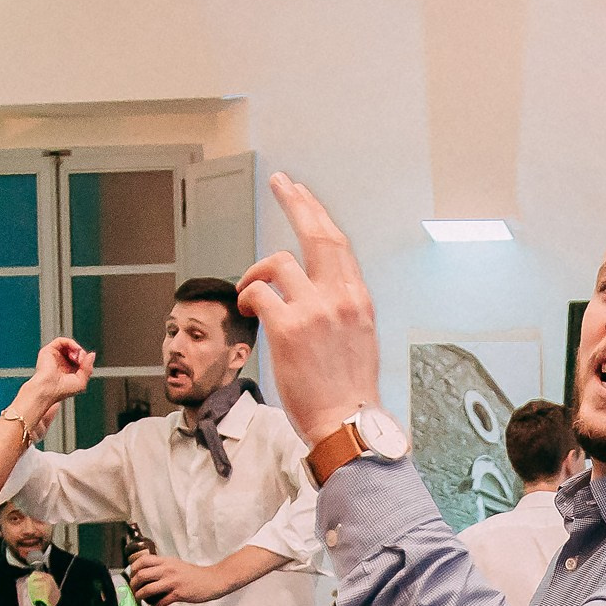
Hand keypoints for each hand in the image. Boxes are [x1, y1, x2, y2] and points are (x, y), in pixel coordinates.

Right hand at [13, 338, 93, 433]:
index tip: (84, 367)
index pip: (80, 360)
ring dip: (77, 349)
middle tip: (80, 362)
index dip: (85, 361)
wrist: (48, 389)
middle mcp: (60, 362)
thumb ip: (88, 367)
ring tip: (77, 357)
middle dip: (82, 355)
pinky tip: (75, 349)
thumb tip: (92, 354)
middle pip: (76, 352)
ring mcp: (54, 356)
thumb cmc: (62, 390)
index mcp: (68, 370)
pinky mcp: (48, 351)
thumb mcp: (81, 381)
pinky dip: (71, 342)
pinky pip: (61, 340)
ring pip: (69, 345)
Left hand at [126, 550, 222, 605]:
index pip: (142, 560)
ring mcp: (173, 582)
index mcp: (167, 562)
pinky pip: (161, 601)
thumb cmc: (195, 574)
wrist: (213, 580)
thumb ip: (163, 567)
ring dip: (140, 596)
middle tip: (133, 590)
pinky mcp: (179, 594)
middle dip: (133, 585)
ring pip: (148, 590)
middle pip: (141, 575)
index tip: (132, 576)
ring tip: (139, 599)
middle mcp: (168, 570)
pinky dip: (155, 605)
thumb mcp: (177, 565)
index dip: (133, 568)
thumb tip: (148, 574)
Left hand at [237, 173, 381, 442]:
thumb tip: (317, 290)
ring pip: (278, 262)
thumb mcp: (359, 340)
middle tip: (281, 181)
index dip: (317, 214)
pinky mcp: (288, 328)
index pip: (337, 244)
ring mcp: (314, 310)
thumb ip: (340, 309)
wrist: (346, 424)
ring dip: (256, 272)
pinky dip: (247, 296)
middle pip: (316, 234)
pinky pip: (258, 292)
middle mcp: (340, 298)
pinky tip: (247, 310)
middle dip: (296, 201)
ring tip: (250, 291)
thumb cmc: (348, 391)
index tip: (303, 195)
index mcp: (358, 300)